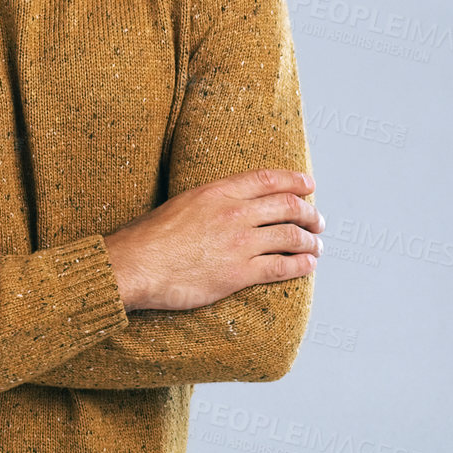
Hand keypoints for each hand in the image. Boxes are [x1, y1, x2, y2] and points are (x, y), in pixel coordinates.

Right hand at [102, 168, 321, 311]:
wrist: (135, 265)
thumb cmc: (148, 238)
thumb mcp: (180, 204)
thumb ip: (209, 203)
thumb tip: (226, 206)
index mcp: (217, 191)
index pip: (268, 179)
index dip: (295, 181)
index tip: (309, 185)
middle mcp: (233, 212)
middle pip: (287, 206)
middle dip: (309, 213)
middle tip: (318, 221)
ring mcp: (238, 242)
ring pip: (290, 236)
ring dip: (309, 241)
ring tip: (316, 247)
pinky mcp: (239, 273)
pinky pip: (281, 266)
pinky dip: (301, 265)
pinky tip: (307, 266)